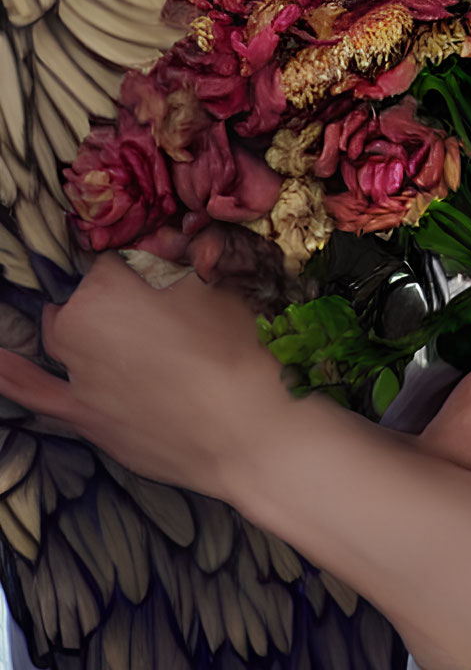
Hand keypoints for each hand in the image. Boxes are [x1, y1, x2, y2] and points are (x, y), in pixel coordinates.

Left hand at [0, 253, 290, 499]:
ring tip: (112, 331)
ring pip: (66, 337)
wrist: (248, 430)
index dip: (143, 269)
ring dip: (84, 329)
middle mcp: (79, 326)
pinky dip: (8, 373)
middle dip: (112, 299)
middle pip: (85, 299)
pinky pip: (33, 390)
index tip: (168, 276)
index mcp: (108, 287)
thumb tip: (175, 240)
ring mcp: (76, 375)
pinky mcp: (85, 416)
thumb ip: (187, 257)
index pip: (113, 262)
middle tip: (156, 312)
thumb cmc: (238, 349)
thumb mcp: (218, 286)